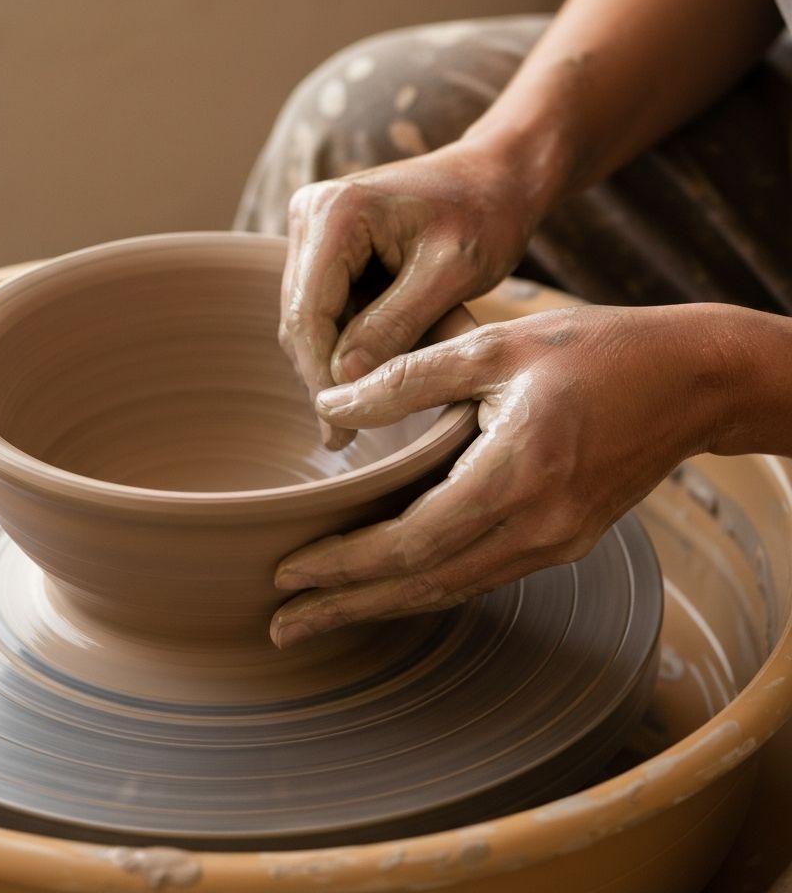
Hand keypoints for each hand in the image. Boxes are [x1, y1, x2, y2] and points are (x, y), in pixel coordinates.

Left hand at [270, 303, 736, 648]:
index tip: (289, 573)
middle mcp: (537, 525)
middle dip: (348, 608)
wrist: (690, 380)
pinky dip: (427, 585)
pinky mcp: (564, 541)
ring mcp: (555, 542)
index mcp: (516, 473)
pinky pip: (480, 575)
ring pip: (452, 589)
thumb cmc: (593, 351)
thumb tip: (332, 403)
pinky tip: (391, 586)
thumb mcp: (493, 347)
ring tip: (322, 617)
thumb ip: (406, 378)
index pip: (411, 542)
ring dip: (384, 605)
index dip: (345, 564)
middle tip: (285, 626)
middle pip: (424, 585)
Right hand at [279, 140, 546, 449]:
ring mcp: (313, 228)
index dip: (321, 374)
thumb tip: (344, 381)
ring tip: (350, 422)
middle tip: (340, 438)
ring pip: (304, 317)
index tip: (342, 426)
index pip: (308, 312)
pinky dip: (338, 345)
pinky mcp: (325, 244)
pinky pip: (321, 306)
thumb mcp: (451, 272)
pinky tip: (357, 384)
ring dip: (325, 365)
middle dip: (320, 376)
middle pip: (298, 316)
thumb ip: (396, 324)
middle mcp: (311, 213)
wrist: (498, 174)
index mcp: (336, 212)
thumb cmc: (486, 214)